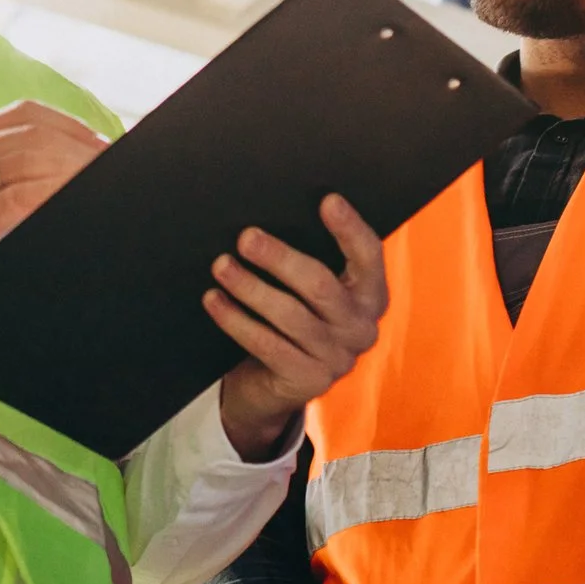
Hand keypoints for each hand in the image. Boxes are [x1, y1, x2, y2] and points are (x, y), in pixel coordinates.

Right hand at [0, 102, 107, 355]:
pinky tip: (68, 199)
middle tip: (110, 166)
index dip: (73, 126)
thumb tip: (76, 153)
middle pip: (34, 136)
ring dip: (74, 170)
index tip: (101, 144)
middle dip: (81, 150)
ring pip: (32, 162)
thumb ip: (6, 164)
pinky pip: (21, 201)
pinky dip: (52, 196)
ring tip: (98, 182)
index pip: (26, 116)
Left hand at [208, 195, 387, 459]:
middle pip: (320, 285)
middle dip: (280, 258)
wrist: (276, 383)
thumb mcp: (309, 291)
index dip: (351, 228)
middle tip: (246, 238)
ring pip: (289, 314)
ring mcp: (338, 359)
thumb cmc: (292, 317)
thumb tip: (269, 220)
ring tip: (221, 265)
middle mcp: (362, 328)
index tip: (328, 200)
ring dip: (249, 286)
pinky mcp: (309, 382)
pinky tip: (214, 299)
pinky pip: (266, 344)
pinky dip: (236, 319)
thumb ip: (305, 262)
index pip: (369, 256)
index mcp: (370, 296)